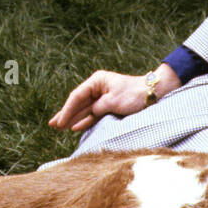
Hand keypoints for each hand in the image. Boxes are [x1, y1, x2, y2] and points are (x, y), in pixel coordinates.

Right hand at [48, 64, 179, 131]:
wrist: (154, 94)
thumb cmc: (135, 95)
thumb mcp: (113, 101)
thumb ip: (96, 108)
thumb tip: (87, 115)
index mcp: (97, 81)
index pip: (77, 96)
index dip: (67, 110)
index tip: (59, 122)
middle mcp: (98, 87)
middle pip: (77, 102)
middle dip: (65, 114)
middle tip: (52, 125)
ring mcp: (103, 97)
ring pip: (83, 109)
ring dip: (72, 118)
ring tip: (58, 126)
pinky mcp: (108, 105)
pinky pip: (92, 114)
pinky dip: (84, 121)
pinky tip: (74, 127)